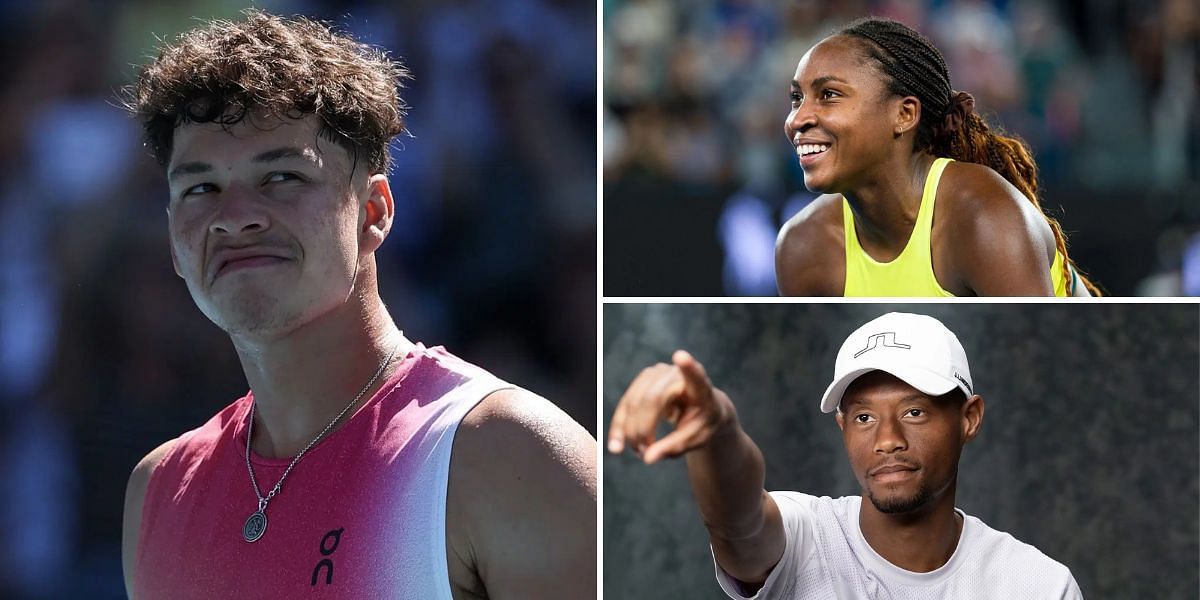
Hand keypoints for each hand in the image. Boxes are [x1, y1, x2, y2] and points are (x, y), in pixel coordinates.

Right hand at [607, 350, 734, 463]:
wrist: (700, 409)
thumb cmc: (702, 424)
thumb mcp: (696, 440)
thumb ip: (674, 447)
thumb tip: (648, 458)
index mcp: (701, 388)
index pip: (696, 377)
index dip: (688, 367)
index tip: (681, 357)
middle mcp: (677, 374)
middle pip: (653, 399)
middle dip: (642, 429)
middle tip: (643, 455)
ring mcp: (658, 373)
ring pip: (634, 400)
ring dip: (629, 430)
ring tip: (637, 452)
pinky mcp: (644, 379)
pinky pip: (626, 403)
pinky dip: (620, 425)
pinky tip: (616, 445)